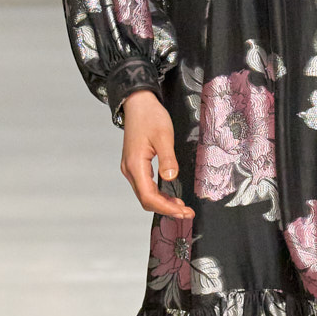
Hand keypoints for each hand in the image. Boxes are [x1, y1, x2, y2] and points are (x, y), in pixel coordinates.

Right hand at [120, 92, 193, 218]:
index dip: (165, 207)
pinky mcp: (135, 165)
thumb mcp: (164, 136)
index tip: (182, 211)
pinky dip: (158, 194)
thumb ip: (168, 159)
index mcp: (136, 164)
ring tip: (181, 207)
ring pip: (145, 194)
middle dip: (166, 209)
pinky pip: (145, 186)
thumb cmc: (150, 116)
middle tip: (186, 212)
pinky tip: (170, 196)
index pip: (149, 196)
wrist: (138, 103)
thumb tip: (171, 178)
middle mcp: (130, 169)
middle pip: (146, 199)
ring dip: (163, 203)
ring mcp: (131, 168)